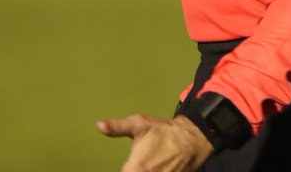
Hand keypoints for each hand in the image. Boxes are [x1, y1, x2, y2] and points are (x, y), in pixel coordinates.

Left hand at [98, 113, 214, 171]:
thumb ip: (118, 128)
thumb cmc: (163, 132)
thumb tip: (99, 125)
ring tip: (147, 165)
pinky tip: (154, 168)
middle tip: (136, 164)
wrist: (191, 139)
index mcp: (136, 168)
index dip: (125, 170)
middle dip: (132, 171)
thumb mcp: (139, 124)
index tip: (128, 166)